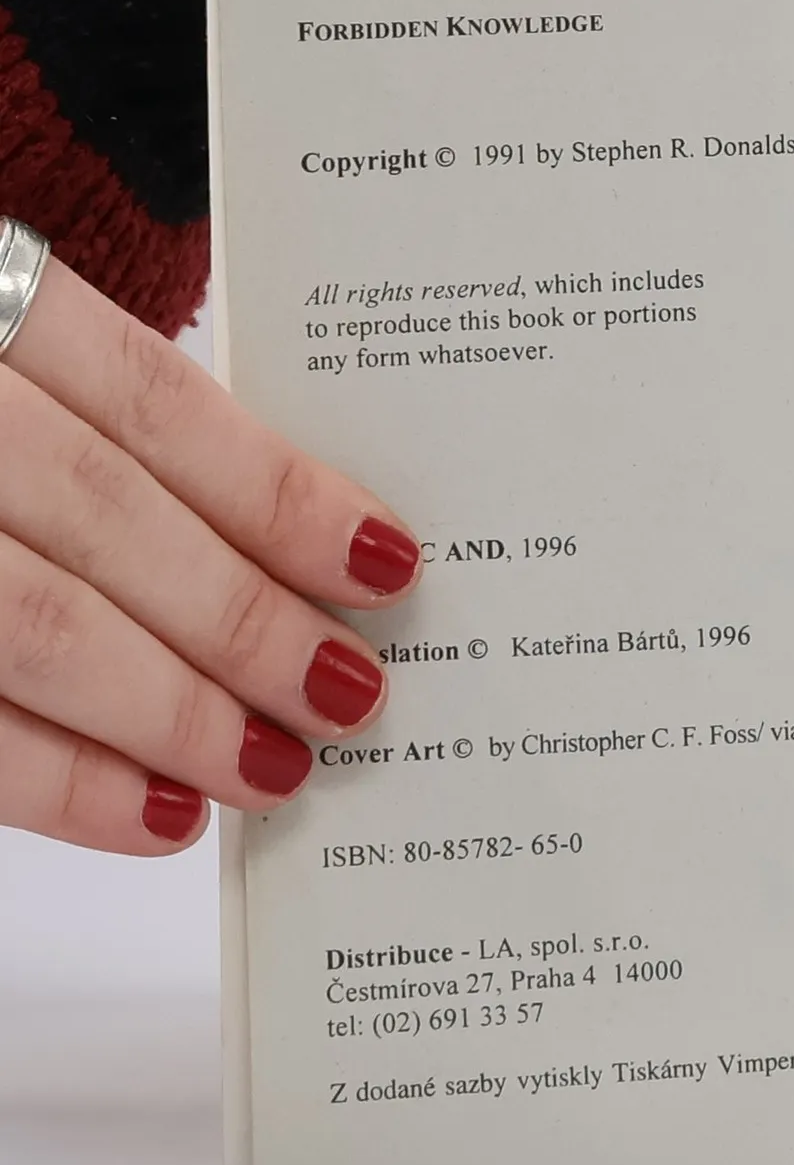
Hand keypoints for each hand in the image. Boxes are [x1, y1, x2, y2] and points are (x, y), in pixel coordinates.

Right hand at [0, 261, 419, 854]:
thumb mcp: (13, 350)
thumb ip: (117, 431)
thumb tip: (307, 556)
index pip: (152, 402)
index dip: (276, 495)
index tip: (385, 565)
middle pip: (104, 518)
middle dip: (241, 620)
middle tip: (344, 693)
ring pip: (33, 625)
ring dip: (171, 713)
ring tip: (270, 769)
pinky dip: (60, 780)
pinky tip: (157, 815)